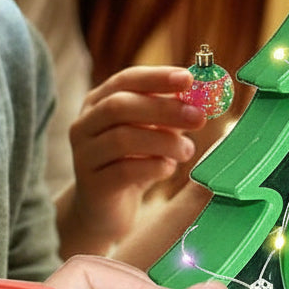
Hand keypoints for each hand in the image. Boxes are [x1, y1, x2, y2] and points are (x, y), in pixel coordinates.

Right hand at [58, 66, 206, 255]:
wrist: (105, 211)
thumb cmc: (134, 162)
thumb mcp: (153, 132)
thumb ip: (172, 112)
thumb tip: (204, 95)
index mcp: (98, 102)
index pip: (126, 80)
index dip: (157, 77)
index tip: (189, 79)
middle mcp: (85, 125)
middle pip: (120, 106)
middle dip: (164, 109)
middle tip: (198, 117)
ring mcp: (84, 155)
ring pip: (122, 139)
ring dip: (164, 142)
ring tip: (188, 151)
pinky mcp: (91, 185)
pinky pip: (124, 171)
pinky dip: (153, 167)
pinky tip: (168, 168)